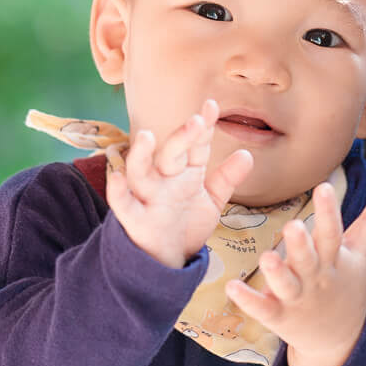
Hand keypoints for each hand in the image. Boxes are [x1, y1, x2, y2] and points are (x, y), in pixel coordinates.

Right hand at [106, 99, 253, 268]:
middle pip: (171, 154)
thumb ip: (227, 178)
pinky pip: (123, 204)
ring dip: (141, 155)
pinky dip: (118, 191)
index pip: (195, 145)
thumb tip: (247, 154)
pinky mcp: (136, 219)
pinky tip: (118, 176)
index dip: (204, 126)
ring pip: (140, 172)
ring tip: (146, 137)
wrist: (168, 260)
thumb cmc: (186, 224)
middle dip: (182, 137)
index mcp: (185, 172)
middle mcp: (165, 179)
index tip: (212, 106)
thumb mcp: (211, 201)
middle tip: (197, 121)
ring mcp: (148, 197)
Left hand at [226, 181, 365, 365]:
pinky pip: (263, 309)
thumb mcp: (359, 259)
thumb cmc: (345, 289)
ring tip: (266, 257)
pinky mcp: (280, 317)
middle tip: (293, 226)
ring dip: (277, 273)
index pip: (333, 234)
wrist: (339, 340)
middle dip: (302, 244)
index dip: (329, 212)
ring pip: (287, 285)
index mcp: (334, 261)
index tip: (323, 187)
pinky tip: (232, 287)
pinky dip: (248, 300)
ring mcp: (298, 299)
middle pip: (309, 260)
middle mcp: (316, 279)